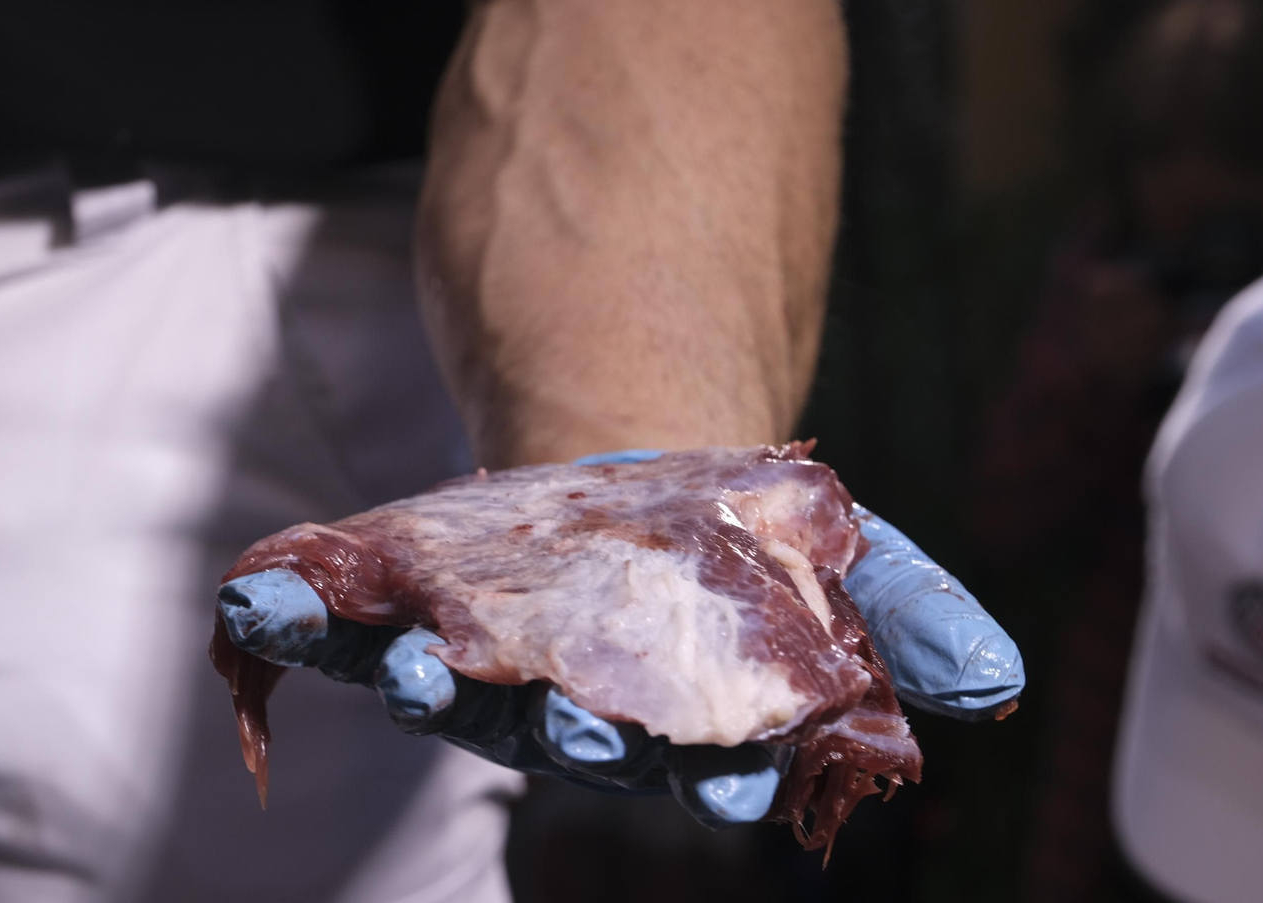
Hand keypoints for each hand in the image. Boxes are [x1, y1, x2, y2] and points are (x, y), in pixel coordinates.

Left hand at [216, 451, 1023, 828]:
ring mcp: (494, 674)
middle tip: (576, 728)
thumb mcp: (850, 562)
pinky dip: (308, 621)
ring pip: (461, 701)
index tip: (734, 774)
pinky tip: (266, 600)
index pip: (718, 764)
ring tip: (411, 670)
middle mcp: (588, 721)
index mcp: (700, 729)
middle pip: (581, 744)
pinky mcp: (417, 621)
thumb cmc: (749, 549)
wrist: (637, 477)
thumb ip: (916, 623)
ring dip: (433, 689)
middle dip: (575, 738)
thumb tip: (996, 687)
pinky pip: (352, 633)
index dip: (723, 770)